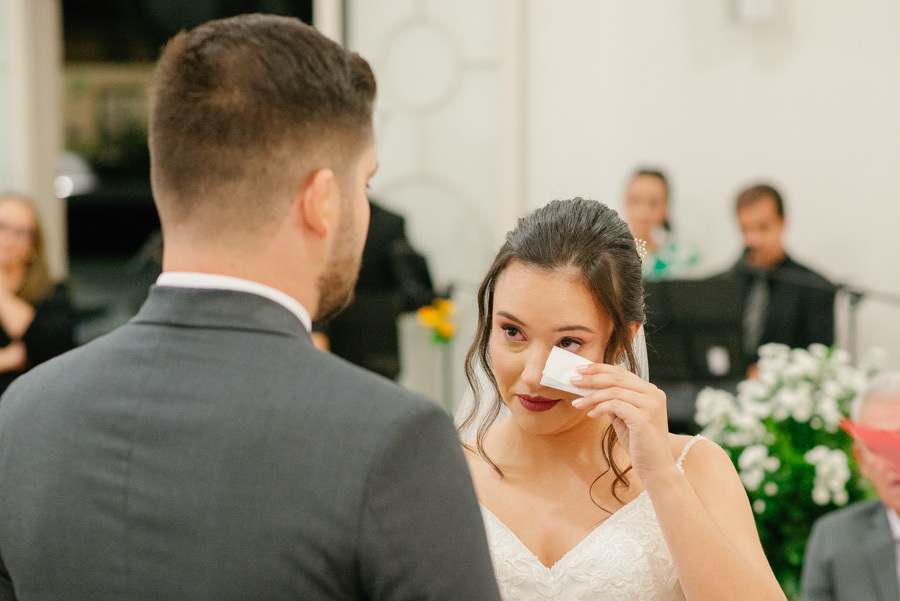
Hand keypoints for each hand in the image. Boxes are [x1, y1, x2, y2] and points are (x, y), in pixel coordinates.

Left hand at [571, 363, 674, 482]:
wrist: (656, 468)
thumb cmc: (639, 444)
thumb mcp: (623, 417)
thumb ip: (613, 402)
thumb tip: (591, 390)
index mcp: (650, 391)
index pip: (622, 372)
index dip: (600, 369)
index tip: (581, 369)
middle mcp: (653, 394)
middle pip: (616, 378)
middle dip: (591, 378)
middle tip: (572, 380)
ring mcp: (650, 405)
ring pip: (614, 391)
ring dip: (591, 396)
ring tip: (577, 403)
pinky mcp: (644, 418)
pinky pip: (615, 405)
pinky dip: (600, 408)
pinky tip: (591, 414)